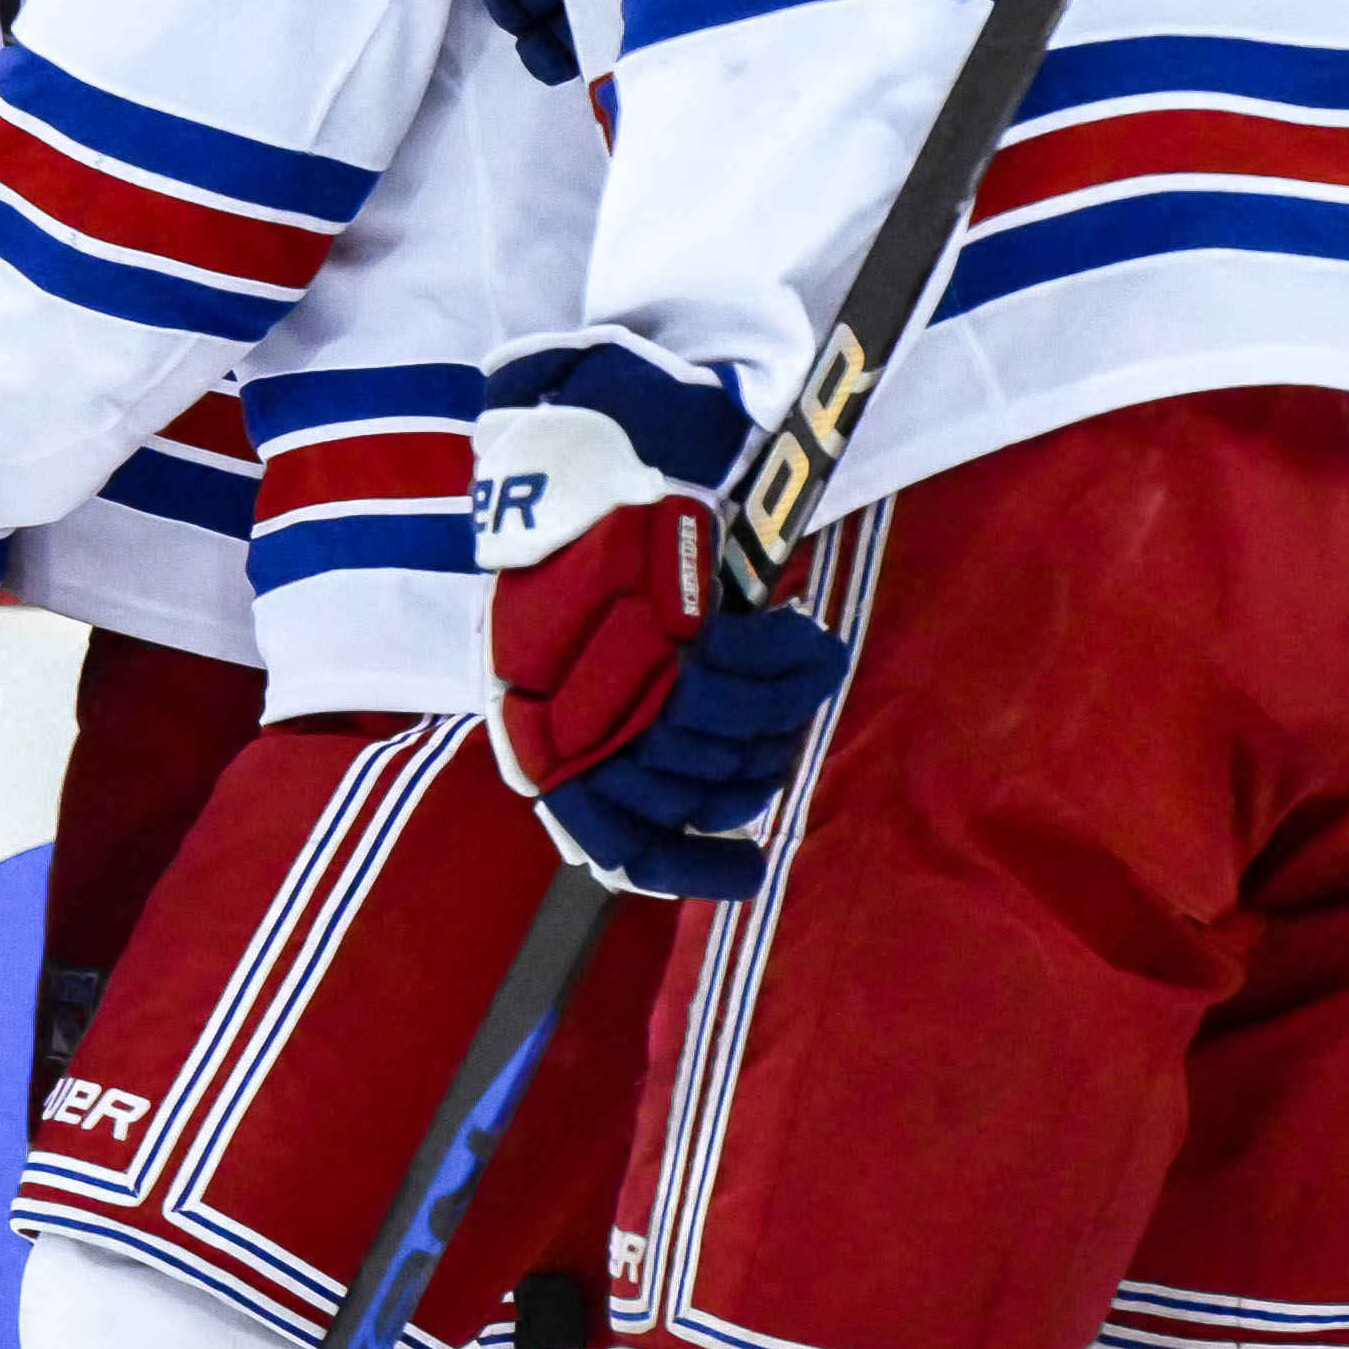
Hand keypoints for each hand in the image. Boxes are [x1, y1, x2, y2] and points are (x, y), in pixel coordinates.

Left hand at [472, 339, 852, 896]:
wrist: (571, 475)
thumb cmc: (575, 581)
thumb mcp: (568, 679)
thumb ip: (615, 748)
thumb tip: (697, 809)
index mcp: (541, 750)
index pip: (620, 846)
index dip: (690, 869)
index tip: (751, 873)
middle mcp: (572, 724)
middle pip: (696, 789)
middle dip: (753, 768)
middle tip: (780, 735)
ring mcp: (617, 674)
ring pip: (729, 735)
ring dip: (781, 709)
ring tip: (801, 676)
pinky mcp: (660, 620)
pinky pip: (752, 668)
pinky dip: (789, 658)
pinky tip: (807, 640)